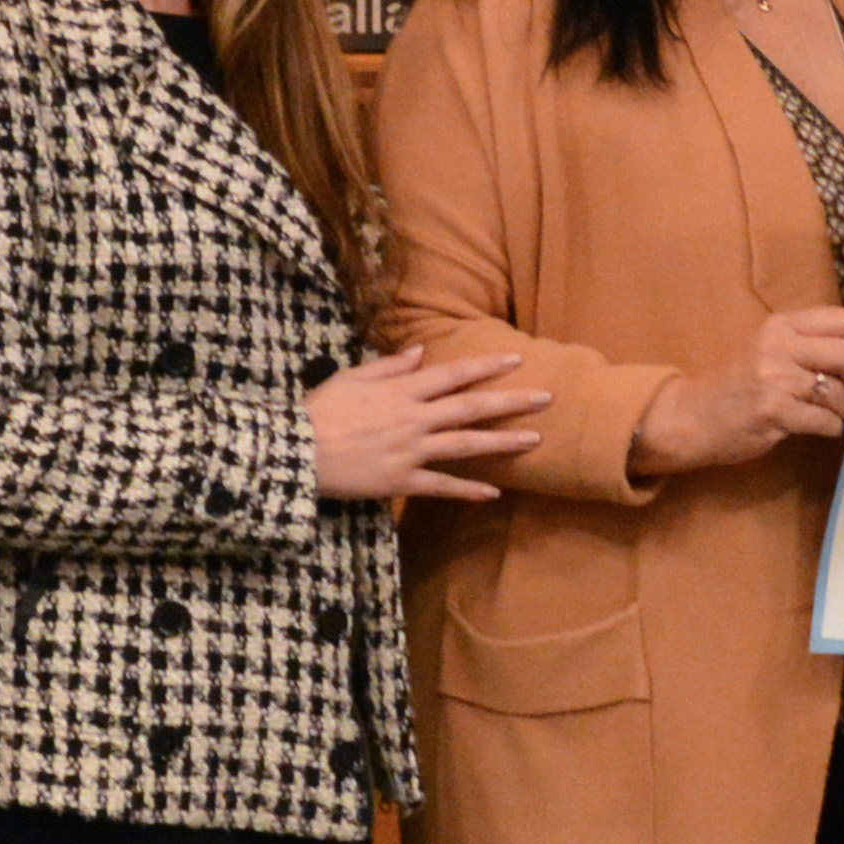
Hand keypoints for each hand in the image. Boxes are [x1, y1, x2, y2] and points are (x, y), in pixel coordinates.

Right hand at [307, 341, 546, 504]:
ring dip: (503, 442)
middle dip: (511, 402)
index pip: (454, 374)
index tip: (516, 361)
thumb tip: (419, 351)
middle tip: (546, 398)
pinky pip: (442, 486)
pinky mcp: (401, 481)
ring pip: (466, 445)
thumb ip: (389, 365)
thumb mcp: (351, 377)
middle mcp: (414, 418)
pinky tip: (494, 492)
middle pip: (471, 407)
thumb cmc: (319, 410)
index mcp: (402, 390)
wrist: (297, 451)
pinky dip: (469, 489)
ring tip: (535, 441)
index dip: (486, 367)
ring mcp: (411, 451)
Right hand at [627, 307, 843, 477]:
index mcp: (780, 325)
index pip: (840, 320)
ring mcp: (774, 379)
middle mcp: (777, 346)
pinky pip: (822, 420)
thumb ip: (805, 346)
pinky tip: (829, 429)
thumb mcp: (766, 350)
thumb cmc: (734, 384)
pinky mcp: (772, 412)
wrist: (691, 415)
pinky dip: (834, 427)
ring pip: (836, 391)